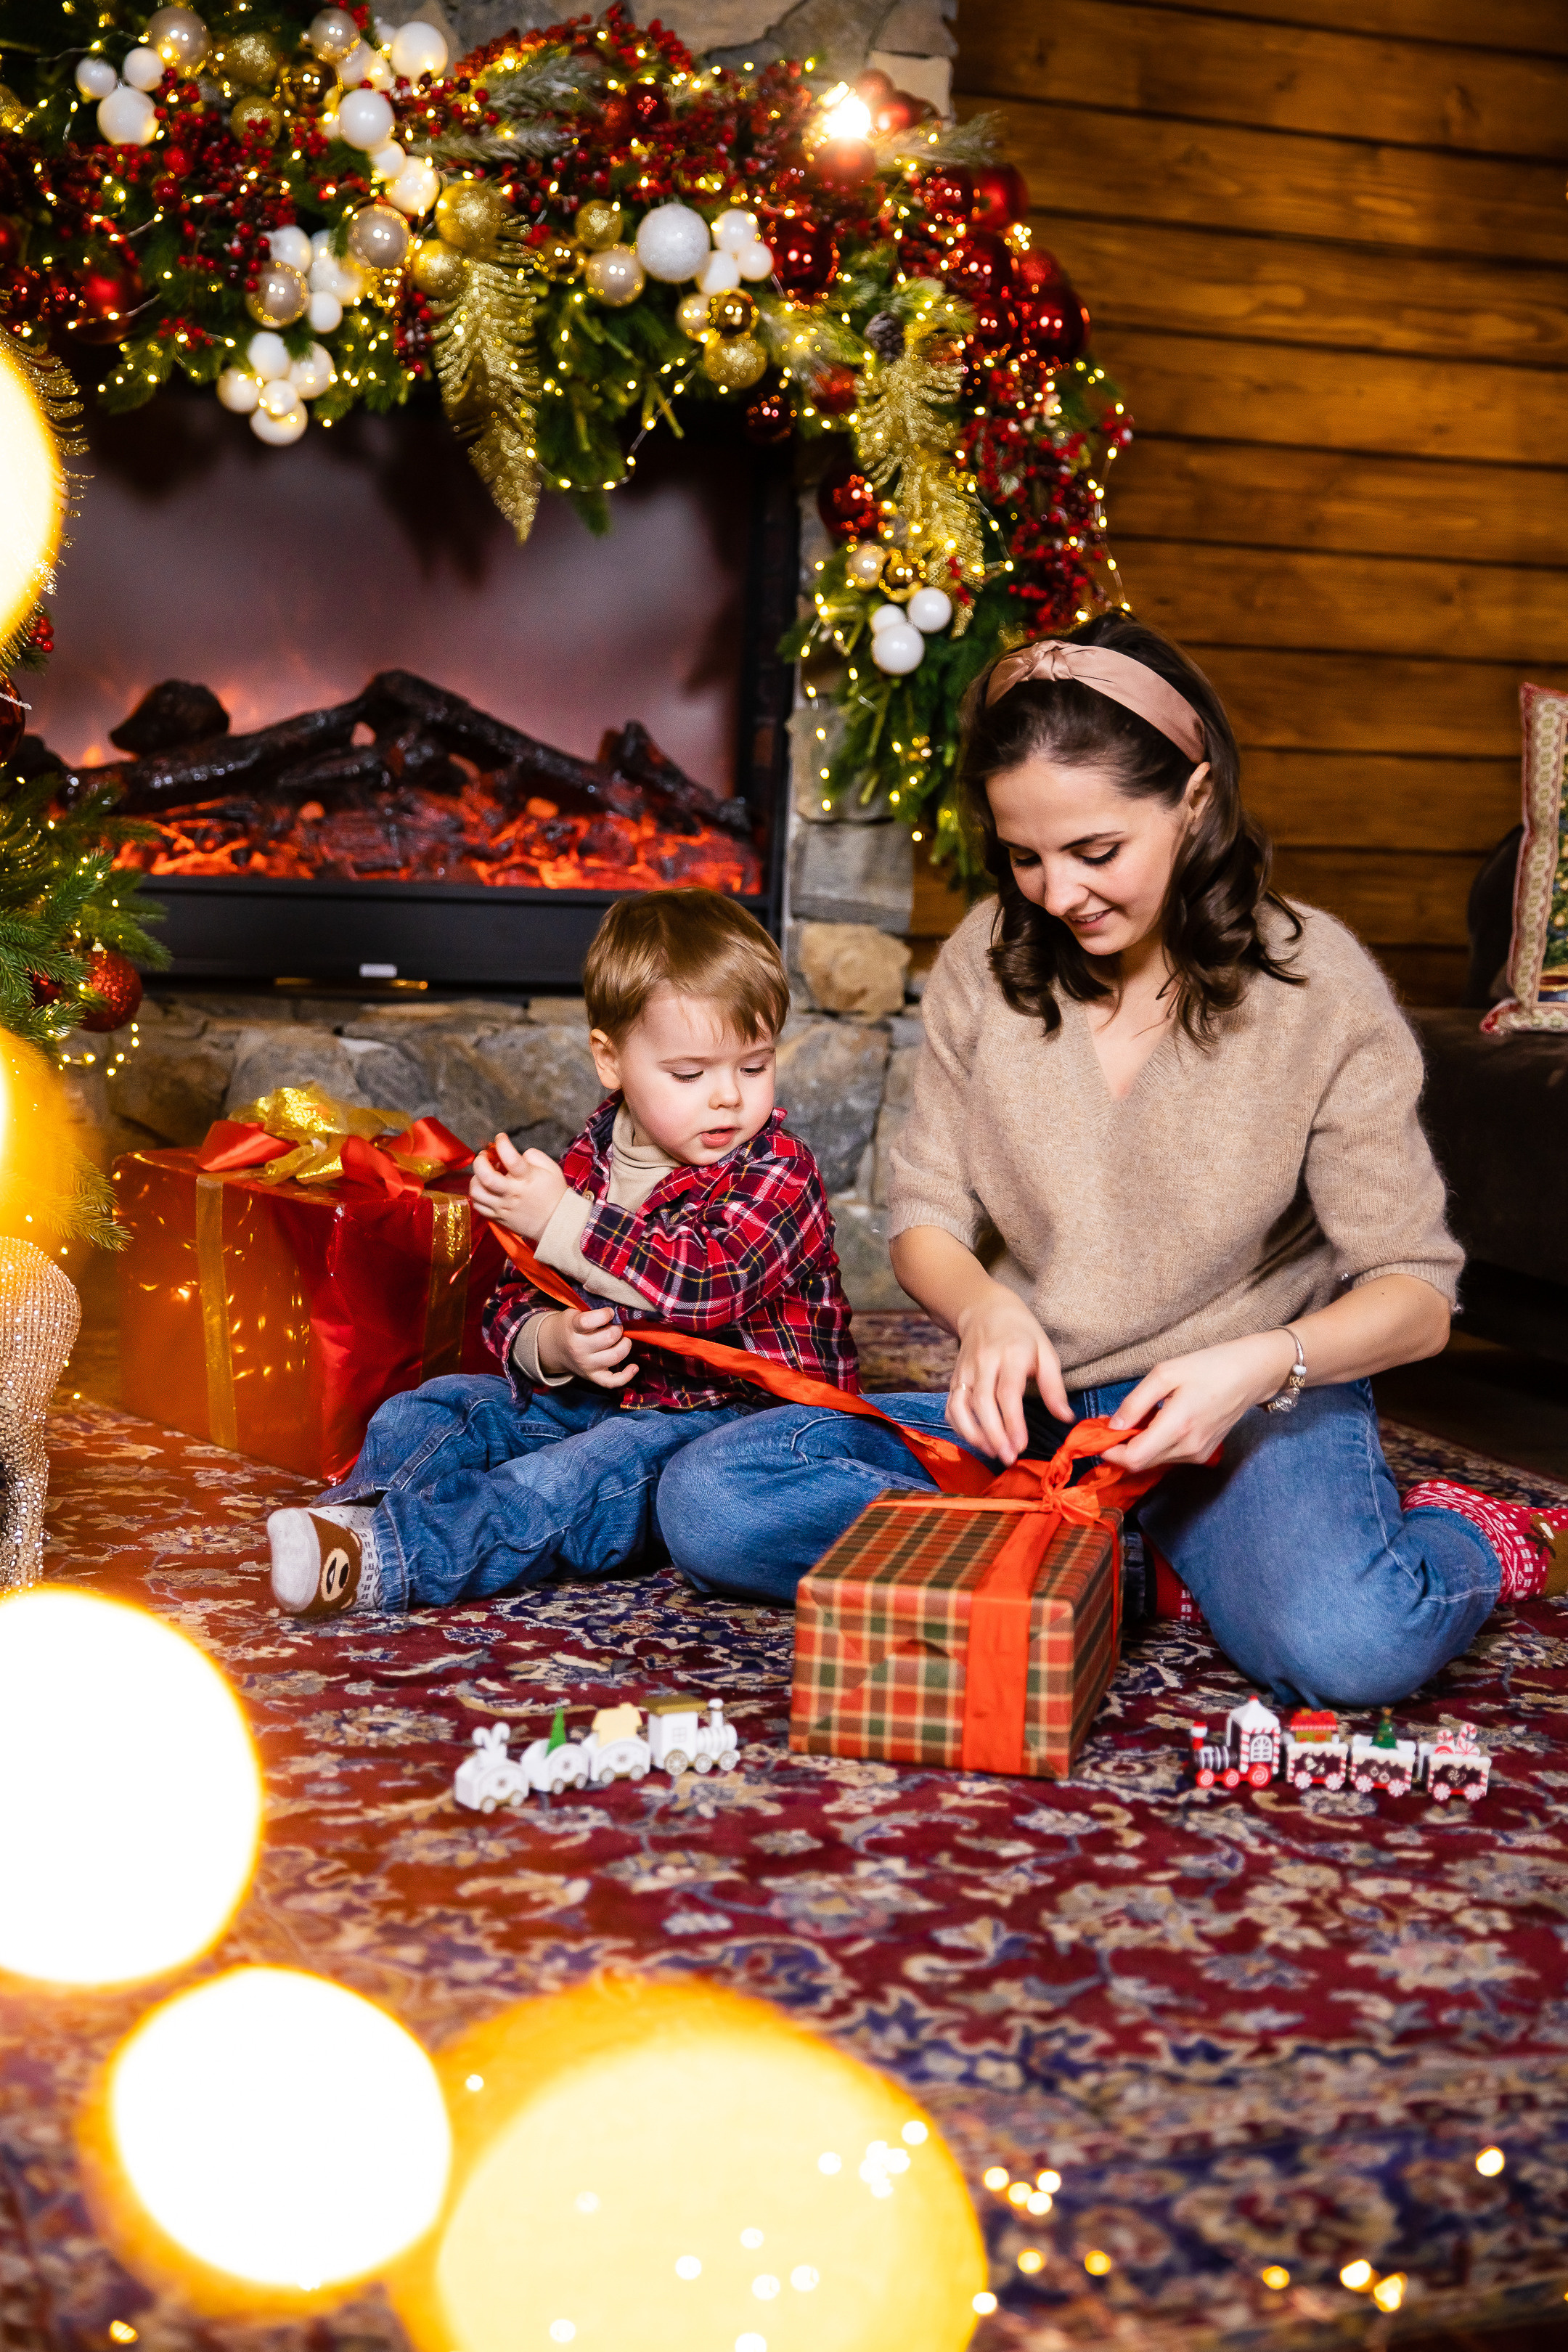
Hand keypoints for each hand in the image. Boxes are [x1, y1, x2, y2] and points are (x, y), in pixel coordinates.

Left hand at [470, 1131, 568, 1240]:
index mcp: (527, 1178)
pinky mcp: (499, 1218)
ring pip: (477, 1193)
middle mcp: (512, 1193)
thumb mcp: (552, 1168)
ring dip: (475, 1179)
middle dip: (480, 1162)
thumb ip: (534, 1156)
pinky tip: (485, 1189)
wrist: (557, 1223)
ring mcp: (503, 1207)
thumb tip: (517, 1154)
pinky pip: (479, 1207)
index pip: (510, 1157)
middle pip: (486, 1177)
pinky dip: (477, 1196)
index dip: (502, 1143)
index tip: (500, 1138)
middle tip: (484, 1157)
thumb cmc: (554, 1193)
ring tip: (482, 1175)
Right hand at [534, 1306, 637, 1388]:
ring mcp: (586, 1365)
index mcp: (572, 1328)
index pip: (588, 1321)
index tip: (610, 1312)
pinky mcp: (593, 1376)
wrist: (554, 1347)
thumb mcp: (574, 1313)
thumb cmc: (570, 1326)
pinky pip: (612, 1382)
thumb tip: (618, 1311)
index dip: (605, 1314)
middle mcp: (579, 1348)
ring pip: (615, 1356)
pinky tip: (634, 1366)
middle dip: (618, 1328)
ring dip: (625, 1344)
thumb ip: (592, 1311)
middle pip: (609, 1338)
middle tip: (615, 1326)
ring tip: (621, 1339)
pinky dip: (626, 1375)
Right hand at [946, 1278, 1072, 1464]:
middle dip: (994, 1435)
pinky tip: (976, 1440)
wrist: (985, 1309)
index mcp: (1011, 1354)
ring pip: (962, 1406)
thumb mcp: (1046, 1351)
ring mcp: (965, 1370)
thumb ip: (1054, 1386)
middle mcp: (984, 1362)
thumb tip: (1066, 1417)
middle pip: (983, 1403)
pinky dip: (960, 1427)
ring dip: (974, 1434)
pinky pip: (951, 1406)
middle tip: (1008, 1458)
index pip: (1008, 1392)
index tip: (1021, 1446)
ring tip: (992, 1452)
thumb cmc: (1021, 1333)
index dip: (1013, 1422)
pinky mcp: (954, 1378)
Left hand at [1102, 1331, 1298, 1471]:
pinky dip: (1156, 1444)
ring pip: (1155, 1461)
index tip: (1098, 1435)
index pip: (1133, 1459)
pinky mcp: (1204, 1453)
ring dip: (1139, 1445)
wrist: (1251, 1374)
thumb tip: (1113, 1426)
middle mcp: (1188, 1448)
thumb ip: (1136, 1402)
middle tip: (1111, 1423)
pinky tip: (1159, 1422)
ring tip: (1138, 1417)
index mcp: (1177, 1427)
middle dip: (1121, 1448)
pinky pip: (1170, 1456)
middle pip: (1141, 1463)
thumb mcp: (1165, 1373)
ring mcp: (1198, 1454)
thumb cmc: (1208, 1367)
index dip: (1110, 1451)